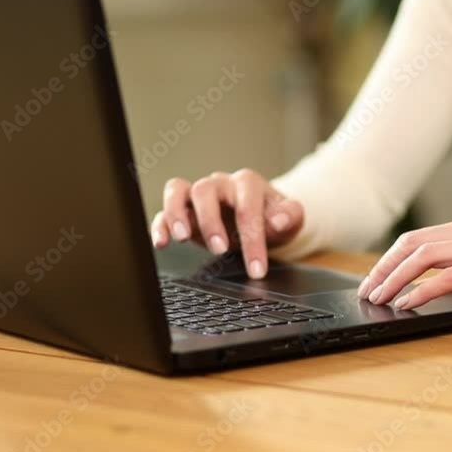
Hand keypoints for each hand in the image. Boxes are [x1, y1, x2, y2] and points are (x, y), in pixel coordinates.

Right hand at [151, 169, 303, 277]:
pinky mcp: (184, 209)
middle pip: (206, 190)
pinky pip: (164, 209)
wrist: (264, 217)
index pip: (247, 207)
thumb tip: (280, 220)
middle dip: (210, 221)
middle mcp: (220, 184)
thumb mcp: (290, 218)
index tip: (257, 268)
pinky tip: (162, 242)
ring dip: (177, 214)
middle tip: (219, 249)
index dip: (252, 238)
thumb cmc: (274, 217)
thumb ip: (290, 216)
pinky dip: (161, 224)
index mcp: (248, 184)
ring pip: (178, 190)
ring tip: (182, 238)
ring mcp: (199, 195)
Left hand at [357, 217, 451, 321]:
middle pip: (413, 243)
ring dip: (394, 279)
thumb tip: (426, 292)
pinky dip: (420, 291)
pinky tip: (406, 305)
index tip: (373, 282)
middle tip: (366, 292)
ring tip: (379, 299)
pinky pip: (446, 277)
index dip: (390, 260)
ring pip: (424, 256)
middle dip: (383, 268)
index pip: (418, 239)